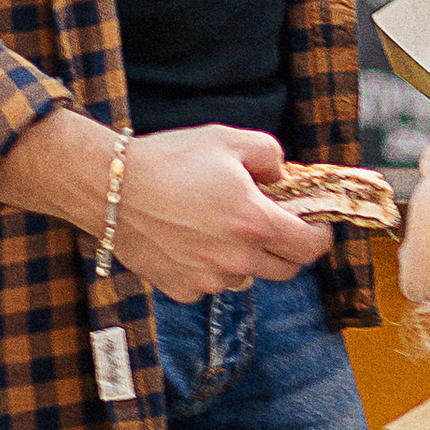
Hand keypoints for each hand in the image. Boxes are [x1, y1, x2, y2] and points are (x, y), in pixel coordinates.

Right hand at [116, 128, 328, 302]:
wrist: (110, 187)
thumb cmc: (169, 160)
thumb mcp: (229, 140)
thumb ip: (270, 155)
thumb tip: (283, 176)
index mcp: (256, 222)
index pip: (310, 246)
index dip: (320, 234)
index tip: (316, 224)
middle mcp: (237, 259)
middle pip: (286, 269)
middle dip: (288, 247)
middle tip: (271, 222)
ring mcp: (209, 279)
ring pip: (247, 276)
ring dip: (246, 256)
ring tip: (218, 224)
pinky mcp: (182, 289)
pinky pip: (211, 283)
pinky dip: (210, 266)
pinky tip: (190, 238)